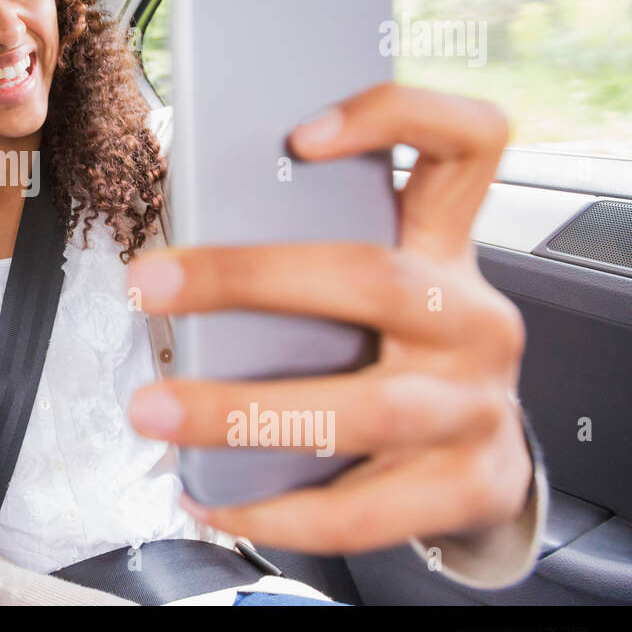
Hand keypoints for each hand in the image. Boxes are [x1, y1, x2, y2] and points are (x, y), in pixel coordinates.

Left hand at [126, 83, 531, 554]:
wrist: (482, 465)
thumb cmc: (399, 356)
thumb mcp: (374, 295)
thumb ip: (308, 257)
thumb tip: (179, 243)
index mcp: (448, 249)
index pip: (466, 144)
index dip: (396, 119)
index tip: (299, 137)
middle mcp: (475, 318)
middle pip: (377, 280)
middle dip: (247, 279)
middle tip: (148, 285)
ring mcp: (478, 405)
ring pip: (365, 408)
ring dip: (241, 411)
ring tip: (154, 410)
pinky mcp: (470, 486)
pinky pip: (363, 510)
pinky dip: (274, 512)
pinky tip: (211, 500)